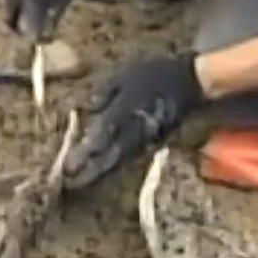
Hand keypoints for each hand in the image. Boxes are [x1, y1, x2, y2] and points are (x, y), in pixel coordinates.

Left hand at [64, 53, 204, 188]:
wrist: (189, 83)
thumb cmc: (153, 75)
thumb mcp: (125, 75)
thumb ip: (105, 91)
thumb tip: (88, 107)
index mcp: (125, 110)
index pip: (103, 134)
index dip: (87, 151)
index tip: (69, 165)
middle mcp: (134, 130)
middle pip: (109, 155)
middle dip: (89, 170)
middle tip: (68, 182)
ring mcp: (143, 139)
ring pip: (118, 160)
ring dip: (98, 172)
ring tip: (78, 183)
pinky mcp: (150, 143)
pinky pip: (127, 158)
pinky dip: (112, 166)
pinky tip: (99, 172)